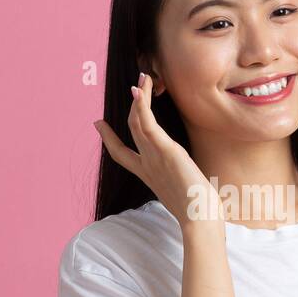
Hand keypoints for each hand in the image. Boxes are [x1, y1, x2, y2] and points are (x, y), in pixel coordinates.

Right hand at [94, 72, 223, 229]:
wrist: (199, 220)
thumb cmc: (197, 212)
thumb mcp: (184, 196)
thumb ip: (181, 187)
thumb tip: (190, 189)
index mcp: (148, 175)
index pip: (122, 154)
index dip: (109, 138)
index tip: (98, 124)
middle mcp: (147, 164)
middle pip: (131, 130)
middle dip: (130, 107)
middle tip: (133, 85)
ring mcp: (154, 156)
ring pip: (137, 121)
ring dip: (139, 97)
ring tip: (142, 77)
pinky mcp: (165, 150)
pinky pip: (147, 123)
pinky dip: (141, 105)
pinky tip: (139, 90)